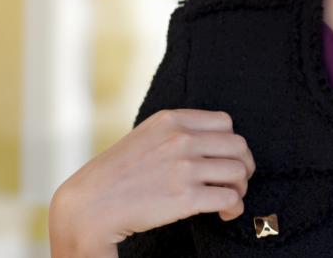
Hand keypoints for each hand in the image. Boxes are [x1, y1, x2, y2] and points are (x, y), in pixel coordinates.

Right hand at [49, 108, 255, 253]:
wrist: (89, 205)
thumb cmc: (117, 174)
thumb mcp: (146, 136)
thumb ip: (176, 132)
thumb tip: (211, 140)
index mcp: (172, 120)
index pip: (225, 123)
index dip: (231, 143)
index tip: (227, 158)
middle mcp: (181, 139)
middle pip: (238, 146)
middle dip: (243, 165)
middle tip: (237, 180)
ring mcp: (184, 167)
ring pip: (238, 172)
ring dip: (240, 188)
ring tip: (230, 198)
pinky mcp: (186, 197)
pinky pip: (230, 198)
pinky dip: (235, 207)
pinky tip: (225, 213)